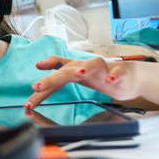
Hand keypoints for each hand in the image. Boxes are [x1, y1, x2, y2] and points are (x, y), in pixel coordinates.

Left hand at [24, 55, 142, 110]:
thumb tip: (35, 92)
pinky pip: (117, 72)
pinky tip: (110, 80)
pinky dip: (113, 75)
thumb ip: (56, 81)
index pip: (52, 75)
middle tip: (37, 86)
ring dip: (85, 67)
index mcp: (72, 68)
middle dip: (51, 78)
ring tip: (79, 73)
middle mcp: (84, 65)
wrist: (128, 76)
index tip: (30, 94)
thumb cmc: (98, 77)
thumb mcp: (74, 77)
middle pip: (66, 69)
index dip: (42, 84)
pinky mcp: (120, 72)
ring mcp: (103, 68)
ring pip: (93, 64)